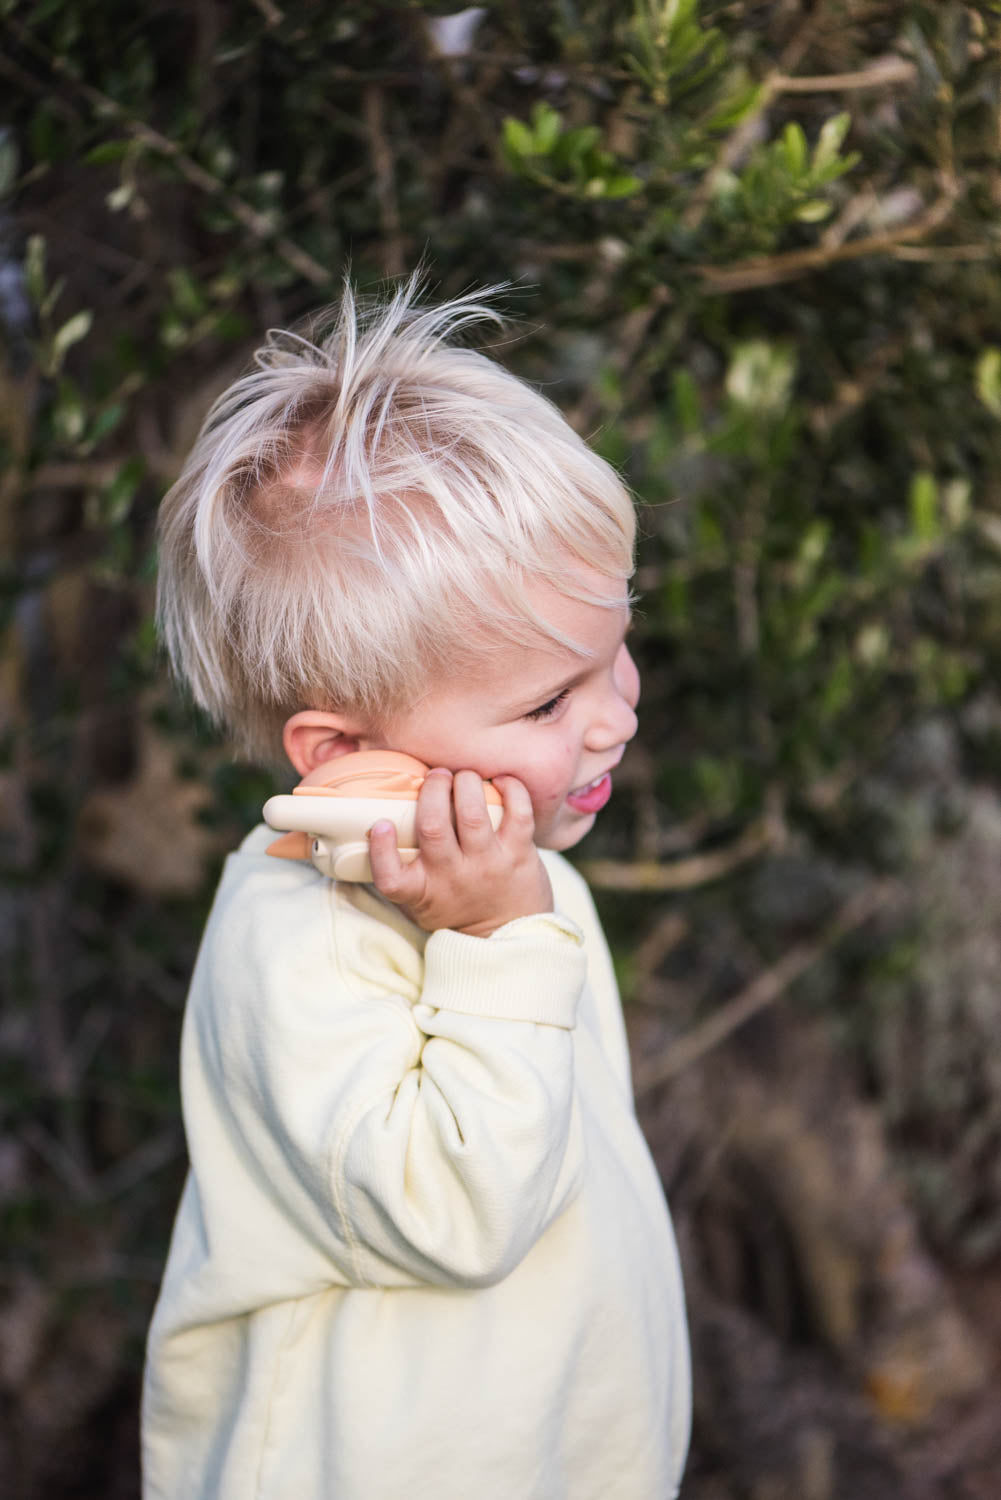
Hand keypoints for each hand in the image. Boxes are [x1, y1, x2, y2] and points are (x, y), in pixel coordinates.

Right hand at [367, 769, 552, 936]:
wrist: (507, 932)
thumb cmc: (456, 906)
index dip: (381, 849)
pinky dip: (511, 789)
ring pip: (473, 814)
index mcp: (421, 891)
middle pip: (433, 827)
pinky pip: (518, 813)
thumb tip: (376, 819)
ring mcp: (487, 864)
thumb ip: (400, 869)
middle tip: (436, 776)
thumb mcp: (420, 900)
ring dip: (466, 783)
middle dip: (432, 790)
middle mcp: (452, 876)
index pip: (391, 878)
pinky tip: (502, 782)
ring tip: (464, 776)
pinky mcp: (518, 854)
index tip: (381, 824)